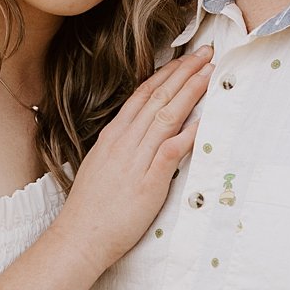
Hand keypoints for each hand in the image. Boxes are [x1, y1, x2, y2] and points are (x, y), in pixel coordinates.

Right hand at [52, 45, 211, 273]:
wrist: (80, 236)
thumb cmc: (92, 208)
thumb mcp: (104, 167)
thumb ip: (124, 149)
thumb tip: (143, 138)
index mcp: (113, 136)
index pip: (142, 96)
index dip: (166, 75)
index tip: (184, 59)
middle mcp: (124, 142)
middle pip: (158, 98)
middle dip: (183, 73)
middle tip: (206, 53)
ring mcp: (135, 160)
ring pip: (166, 116)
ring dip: (190, 92)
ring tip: (209, 73)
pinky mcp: (148, 181)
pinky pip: (171, 151)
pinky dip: (188, 133)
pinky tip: (205, 119)